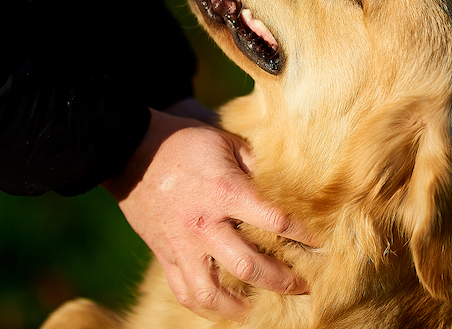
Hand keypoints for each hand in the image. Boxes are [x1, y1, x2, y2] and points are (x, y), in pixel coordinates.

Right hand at [102, 108, 310, 320]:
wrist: (129, 151)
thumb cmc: (184, 142)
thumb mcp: (226, 142)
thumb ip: (255, 165)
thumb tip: (285, 183)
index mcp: (225, 192)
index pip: (275, 221)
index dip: (304, 235)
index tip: (322, 243)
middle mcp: (205, 225)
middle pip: (250, 267)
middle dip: (283, 280)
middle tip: (305, 285)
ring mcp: (183, 245)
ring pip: (213, 292)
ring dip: (242, 306)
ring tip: (263, 308)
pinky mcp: (165, 255)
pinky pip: (185, 292)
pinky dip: (206, 307)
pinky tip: (225, 310)